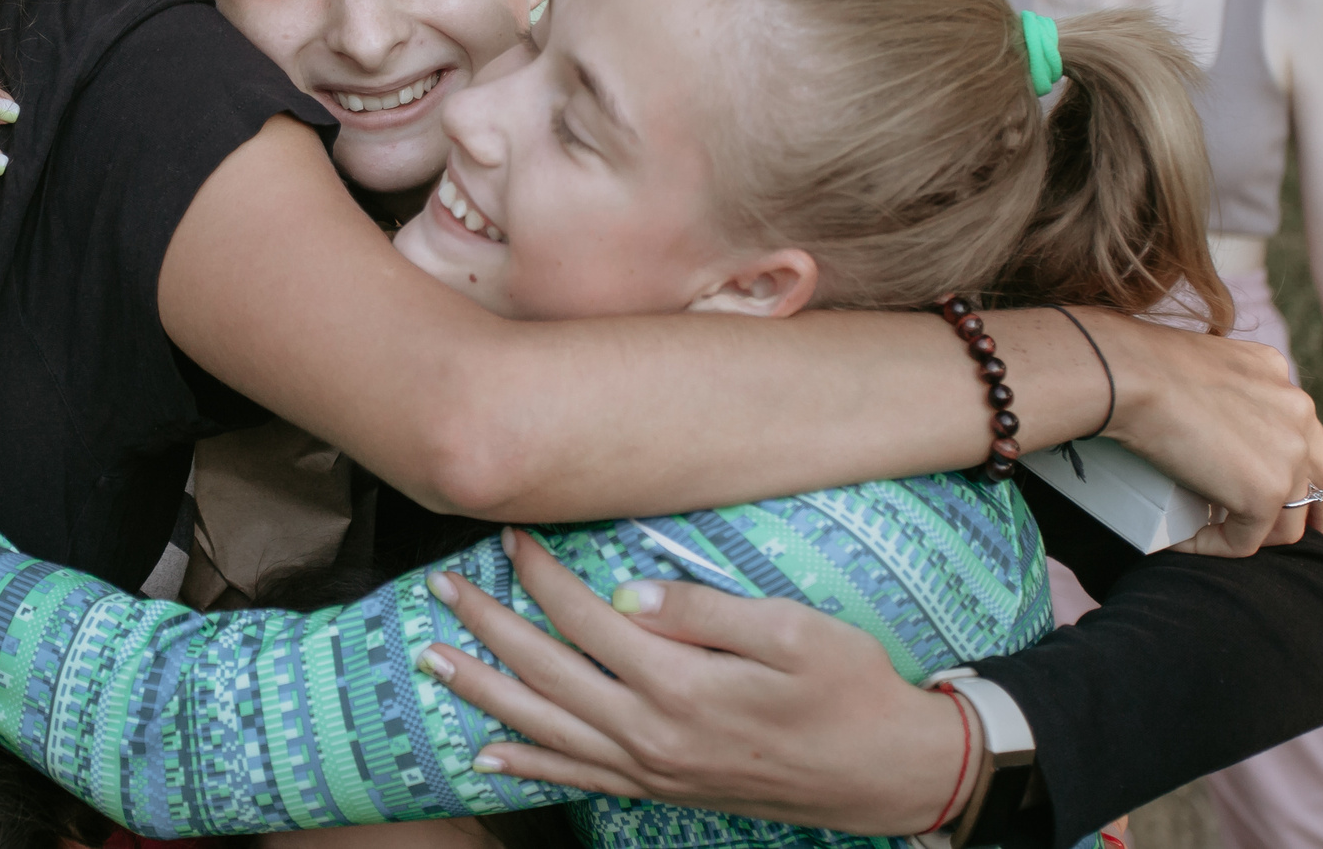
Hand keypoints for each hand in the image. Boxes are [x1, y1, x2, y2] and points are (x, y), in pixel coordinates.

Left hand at [423, 530, 967, 835]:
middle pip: (546, 672)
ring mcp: (653, 768)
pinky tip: (487, 755)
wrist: (888, 773)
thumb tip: (626, 590)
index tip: (511, 536)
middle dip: (487, 626)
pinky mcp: (662, 787)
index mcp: (681, 684)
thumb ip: (702, 610)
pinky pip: (577, 778)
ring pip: (545, 728)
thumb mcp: (793, 632)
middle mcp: (652, 733)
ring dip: (485, 691)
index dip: (542, 574)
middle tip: (441, 590)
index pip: (586, 618)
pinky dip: (527, 766)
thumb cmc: (850, 691)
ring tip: (434, 661)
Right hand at [1085, 312, 1322, 553]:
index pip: (1307, 432)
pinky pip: (1244, 540)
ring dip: (1252, 535)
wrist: (1129, 375)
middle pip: (1321, 479)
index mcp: (1278, 374)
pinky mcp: (1263, 493)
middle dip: (1316, 515)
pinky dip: (1213, 546)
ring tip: (1212, 535)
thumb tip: (1205, 422)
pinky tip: (1182, 542)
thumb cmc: (1139, 364)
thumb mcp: (1199, 364)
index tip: (1299, 493)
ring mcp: (1287, 456)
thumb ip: (1221, 390)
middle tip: (1288, 535)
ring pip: (1287, 520)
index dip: (1307, 468)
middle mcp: (1296, 411)